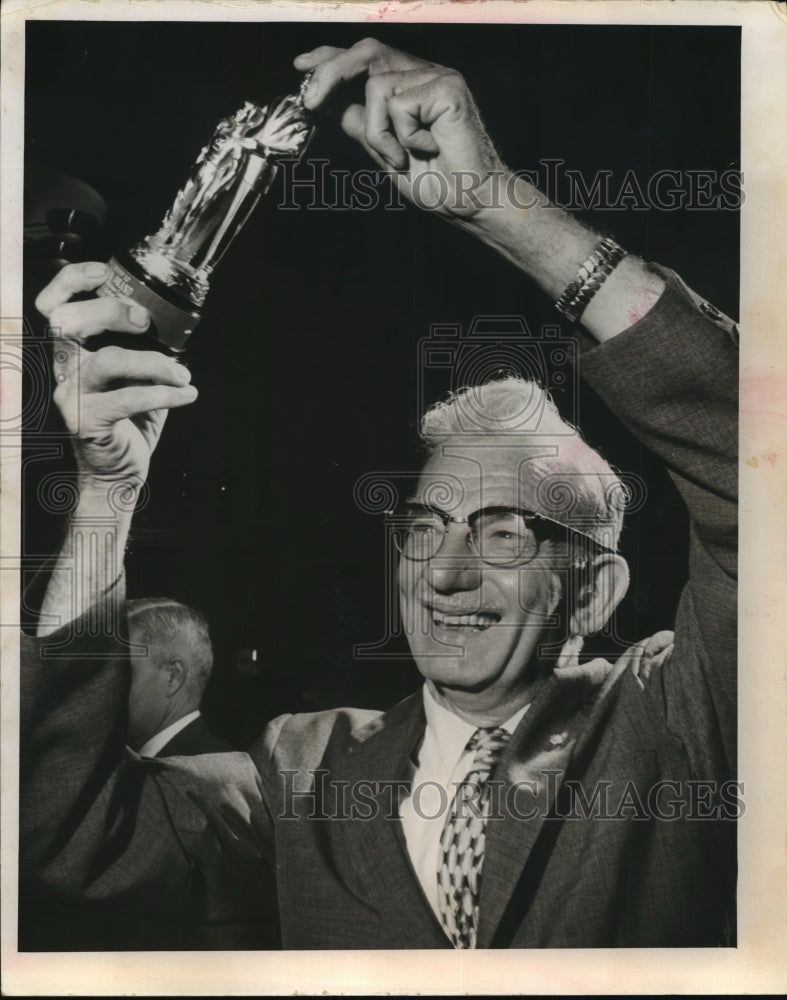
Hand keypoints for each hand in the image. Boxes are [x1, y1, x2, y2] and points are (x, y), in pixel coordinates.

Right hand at [36, 262, 198, 499]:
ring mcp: (69, 396)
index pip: (51, 306)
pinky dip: (164, 394)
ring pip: (107, 360)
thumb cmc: (128, 423)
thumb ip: (145, 351)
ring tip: (182, 374)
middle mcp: (62, 370)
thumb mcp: (135, 379)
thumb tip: (177, 327)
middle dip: (110, 311)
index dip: (70, 282)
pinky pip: (128, 399)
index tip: (105, 274)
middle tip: (145, 321)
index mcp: (71, 353)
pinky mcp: (85, 421)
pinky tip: (187, 394)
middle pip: (67, 322)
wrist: (118, 473)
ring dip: (154, 363)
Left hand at [294, 38, 504, 218]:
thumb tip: (333, 106)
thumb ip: (364, 126)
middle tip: (310, 101)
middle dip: (331, 74)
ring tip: (400, 157)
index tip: (301, 66)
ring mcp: (437, 77)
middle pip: (367, 52)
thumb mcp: (386, 153)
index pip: (365, 58)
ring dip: (377, 132)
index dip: (331, 57)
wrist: (471, 202)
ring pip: (377, 87)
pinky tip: (425, 148)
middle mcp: (424, 74)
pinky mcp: (447, 87)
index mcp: (410, 85)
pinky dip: (402, 136)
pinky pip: (399, 104)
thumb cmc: (438, 183)